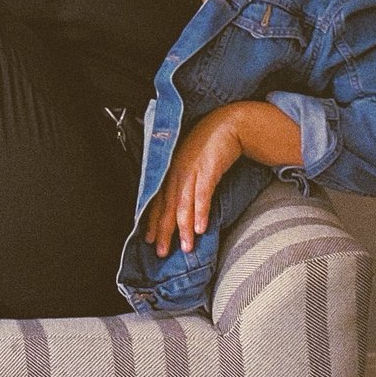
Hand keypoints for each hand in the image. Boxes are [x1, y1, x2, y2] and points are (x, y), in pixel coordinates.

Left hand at [144, 106, 243, 256]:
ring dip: (183, 228)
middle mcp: (177, 172)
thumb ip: (185, 183)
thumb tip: (181, 208)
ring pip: (183, 204)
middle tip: (161, 252)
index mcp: (171, 171)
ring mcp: (191, 170)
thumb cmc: (208, 146)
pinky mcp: (208, 169)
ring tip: (185, 248)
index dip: (152, 221)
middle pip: (167, 206)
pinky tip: (200, 228)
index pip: (157, 200)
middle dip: (163, 231)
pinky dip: (200, 211)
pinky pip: (203, 193)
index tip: (148, 240)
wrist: (227, 124)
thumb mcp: (191, 164)